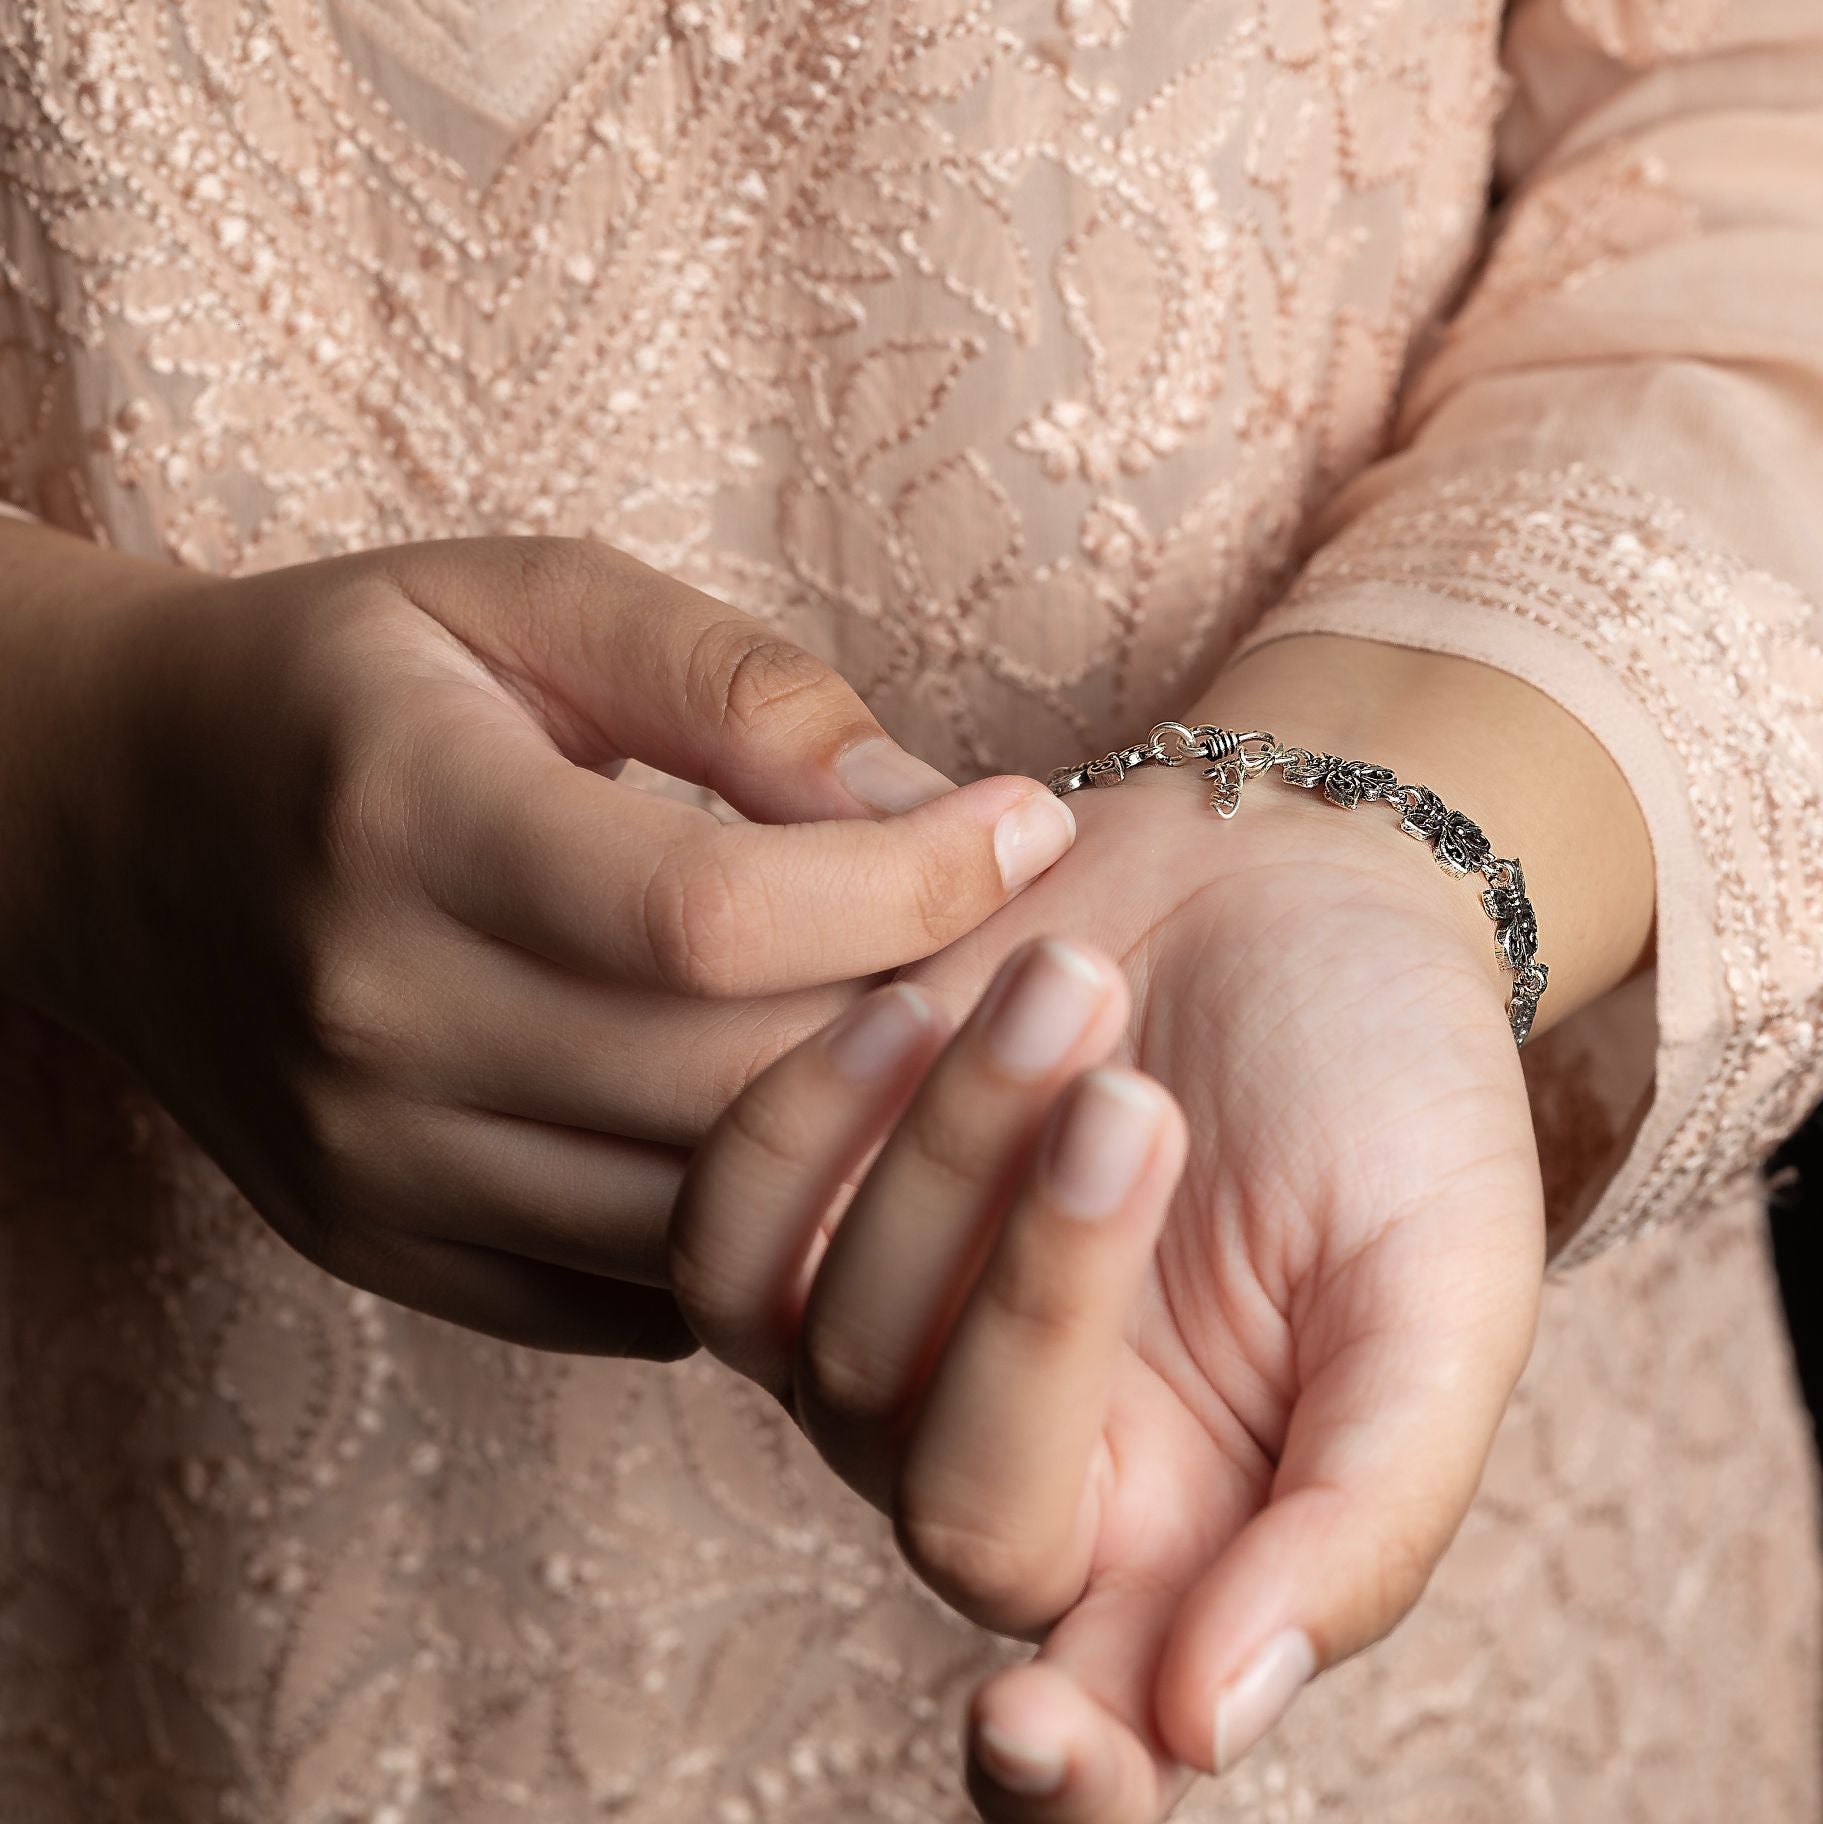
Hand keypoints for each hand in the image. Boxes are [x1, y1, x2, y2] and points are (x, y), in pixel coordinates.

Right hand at [0, 526, 1075, 1354]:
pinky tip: (805, 1130)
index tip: (1024, 827)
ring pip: (691, 1214)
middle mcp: (373, 1017)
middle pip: (724, 1080)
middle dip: (920, 1017)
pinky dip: (748, 1231)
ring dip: (854, 1136)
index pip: (711, 914)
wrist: (119, 813)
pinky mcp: (379, 1243)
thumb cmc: (353, 680)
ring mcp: (367, 1160)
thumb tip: (927, 802)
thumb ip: (733, 683)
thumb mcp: (529, 599)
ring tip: (938, 1036)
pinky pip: (628, 1297)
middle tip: (1025, 945)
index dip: (910, 882)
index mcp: (406, 820)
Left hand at [670, 637, 1654, 1818]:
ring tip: (1065, 982)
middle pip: (957, 1502)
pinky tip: (911, 998)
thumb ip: (1366, 1512)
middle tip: (1139, 1102)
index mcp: (1194, 1526)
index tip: (1028, 1735)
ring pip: (828, 1352)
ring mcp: (889, 1344)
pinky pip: (724, 1236)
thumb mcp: (1444, 1289)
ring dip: (942, 1163)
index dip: (1059, 1775)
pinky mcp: (805, 1217)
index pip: (1094, 1737)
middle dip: (1042, 1291)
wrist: (1279, 877)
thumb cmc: (1389, 1083)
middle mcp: (1022, 1464)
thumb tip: (1209, 1722)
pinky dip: (800, 1118)